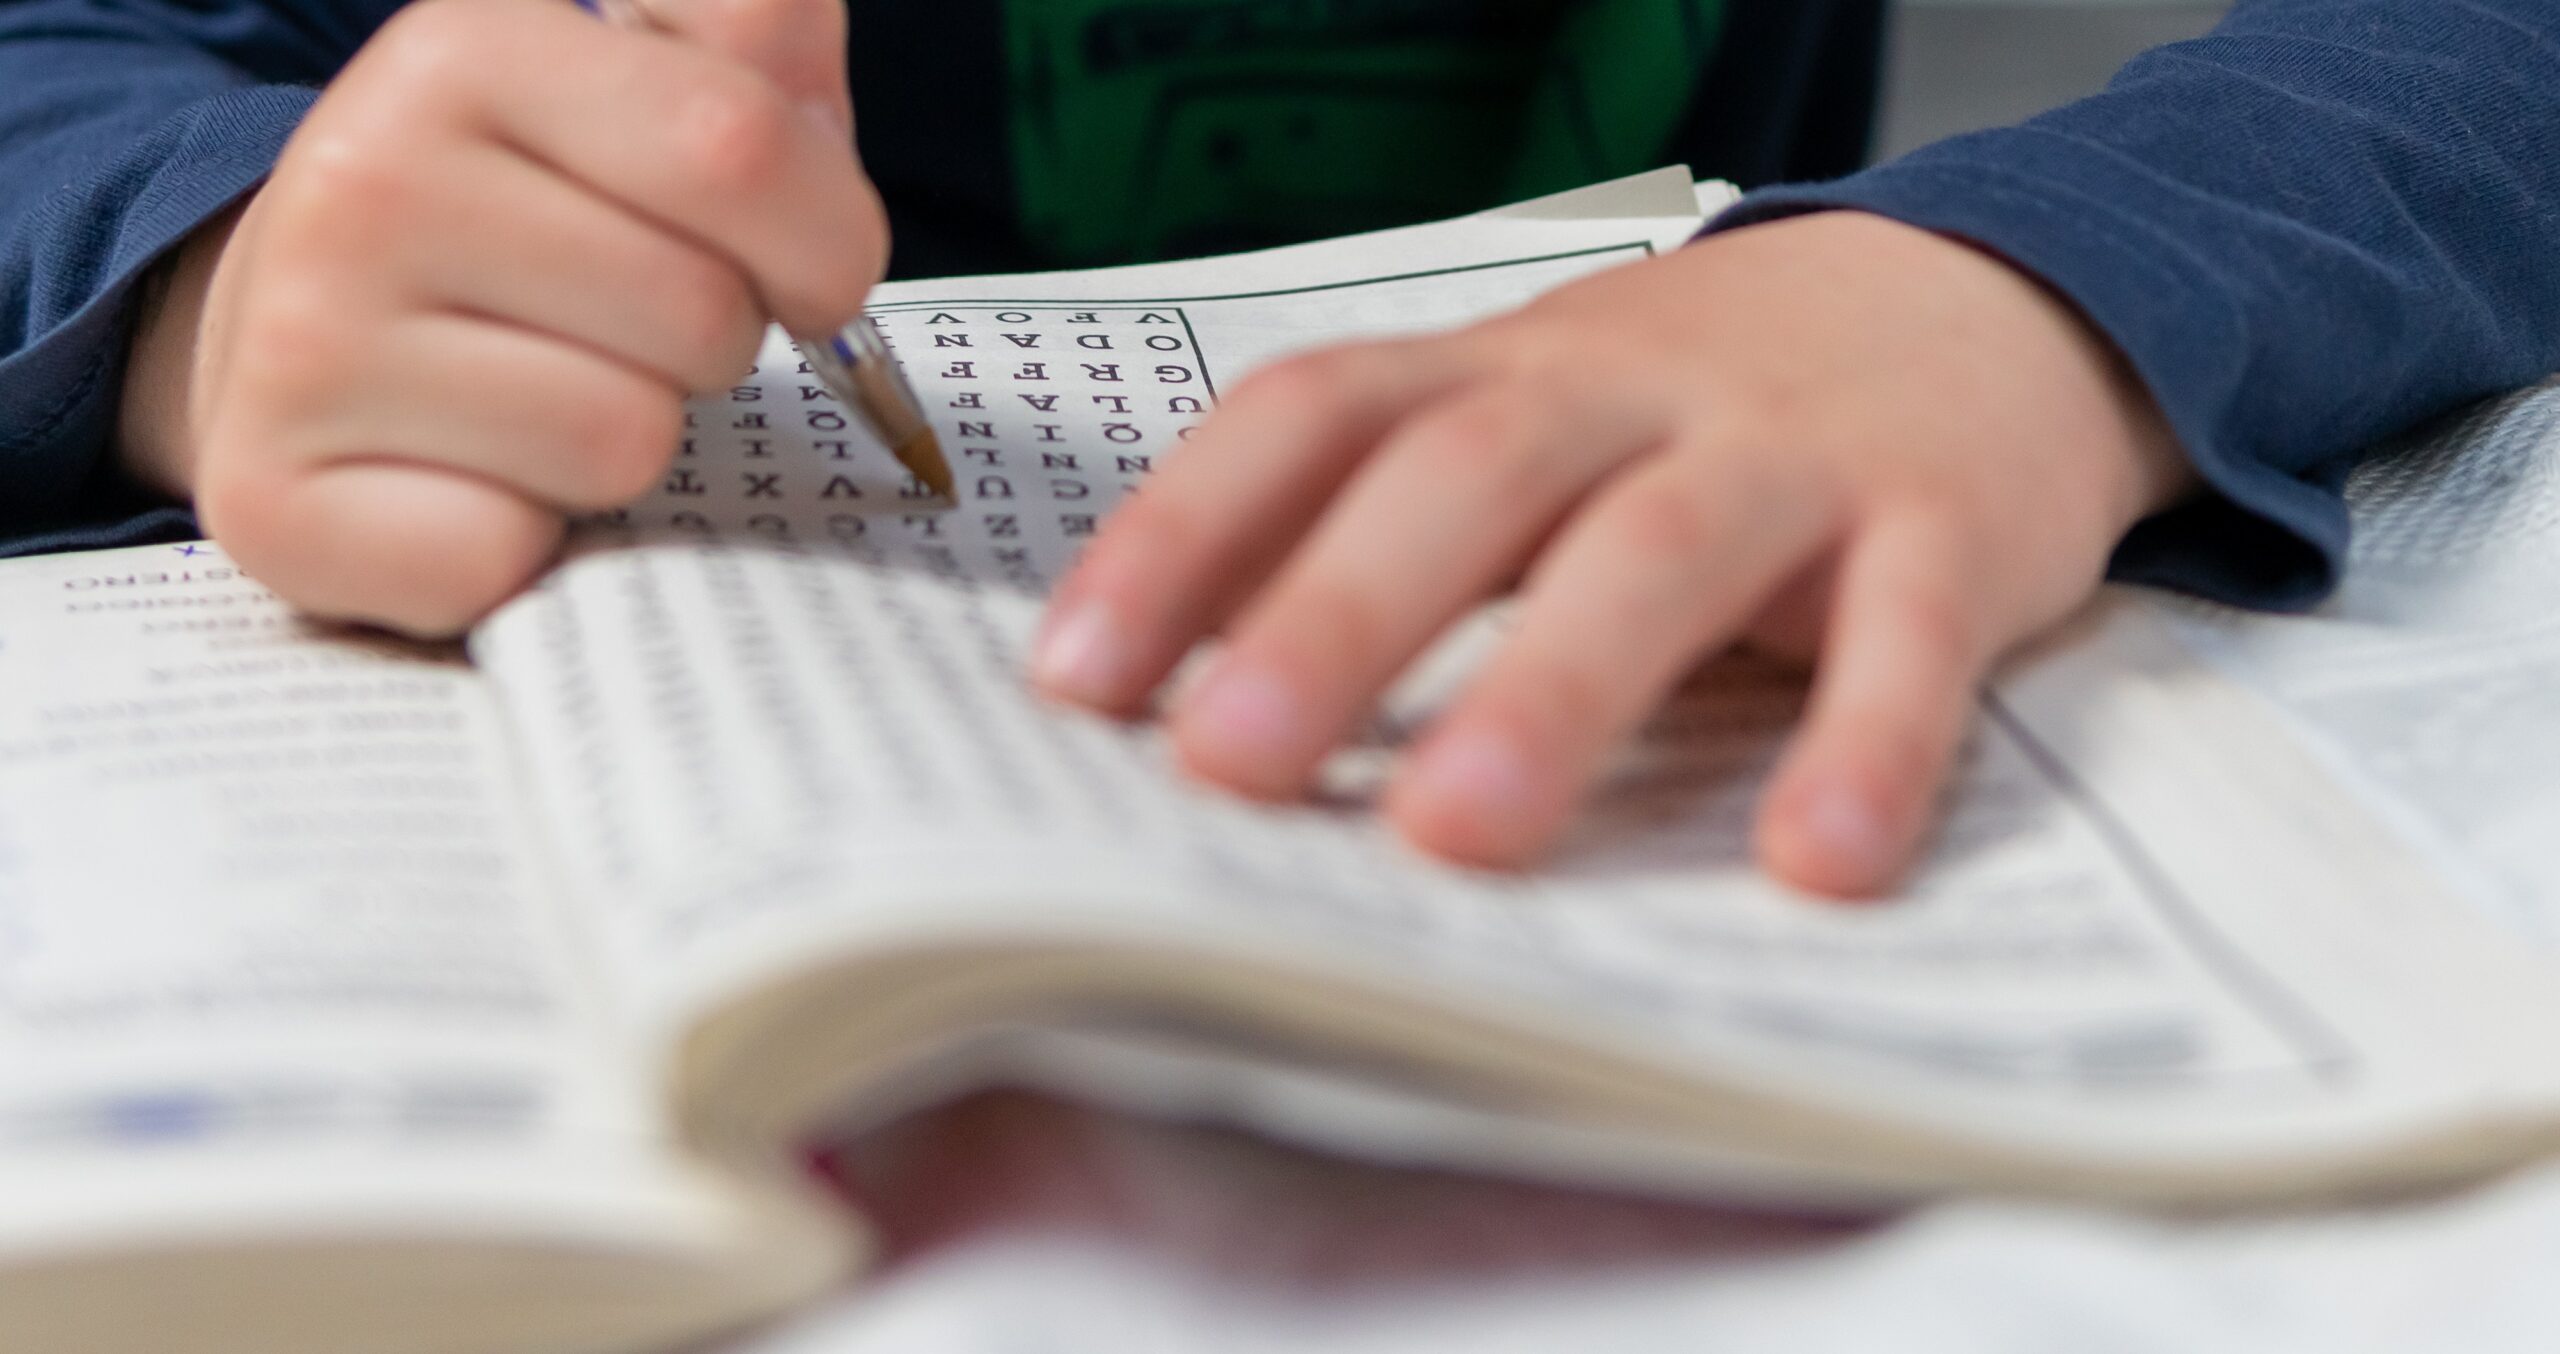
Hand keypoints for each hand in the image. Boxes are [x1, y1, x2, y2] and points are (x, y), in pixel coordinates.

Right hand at [118, 0, 885, 634]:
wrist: (298, 327)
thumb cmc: (523, 212)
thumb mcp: (635, 83)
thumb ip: (752, 39)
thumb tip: (796, 51)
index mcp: (463, 50)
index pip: (742, 151)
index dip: (823, 238)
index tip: (801, 267)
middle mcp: (360, 181)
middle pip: (701, 316)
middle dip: (714, 344)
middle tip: (631, 328)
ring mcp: (301, 348)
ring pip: (622, 443)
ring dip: (626, 442)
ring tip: (547, 392)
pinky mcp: (276, 507)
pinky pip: (511, 556)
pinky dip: (525, 542)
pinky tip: (474, 479)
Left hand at [1030, 213, 2195, 895]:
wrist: (1984, 293)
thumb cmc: (1699, 406)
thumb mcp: (1528, 420)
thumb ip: (1380, 520)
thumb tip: (1177, 694)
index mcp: (1497, 373)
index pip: (1311, 417)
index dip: (1184, 537)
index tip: (1075, 678)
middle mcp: (1623, 393)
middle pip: (1464, 480)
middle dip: (1335, 620)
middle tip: (1224, 768)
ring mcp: (1787, 451)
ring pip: (1657, 551)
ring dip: (1551, 692)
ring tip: (1454, 838)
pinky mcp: (1946, 524)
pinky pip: (1906, 634)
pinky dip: (1865, 743)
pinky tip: (1812, 864)